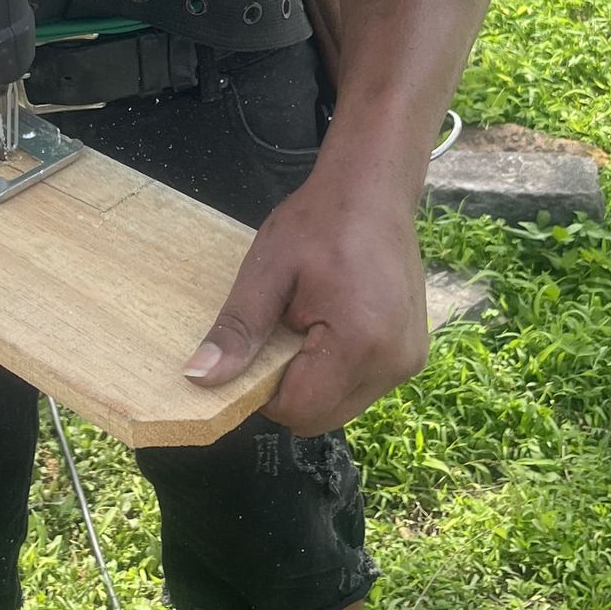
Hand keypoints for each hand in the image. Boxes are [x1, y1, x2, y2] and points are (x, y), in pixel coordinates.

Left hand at [185, 172, 429, 434]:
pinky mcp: (412, 356)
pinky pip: (362, 387)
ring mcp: (408, 361)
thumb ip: (237, 329)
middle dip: (292, 388)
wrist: (373, 192)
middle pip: (322, 417)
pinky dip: (339, 372)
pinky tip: (334, 328)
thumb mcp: (266, 271)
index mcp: (359, 342)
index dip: (265, 391)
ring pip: (341, 407)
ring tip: (310, 325)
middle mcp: (393, 362)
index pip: (298, 409)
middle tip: (283, 333)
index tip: (258, 349)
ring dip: (316, 382)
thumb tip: (199, 377)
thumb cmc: (320, 222)